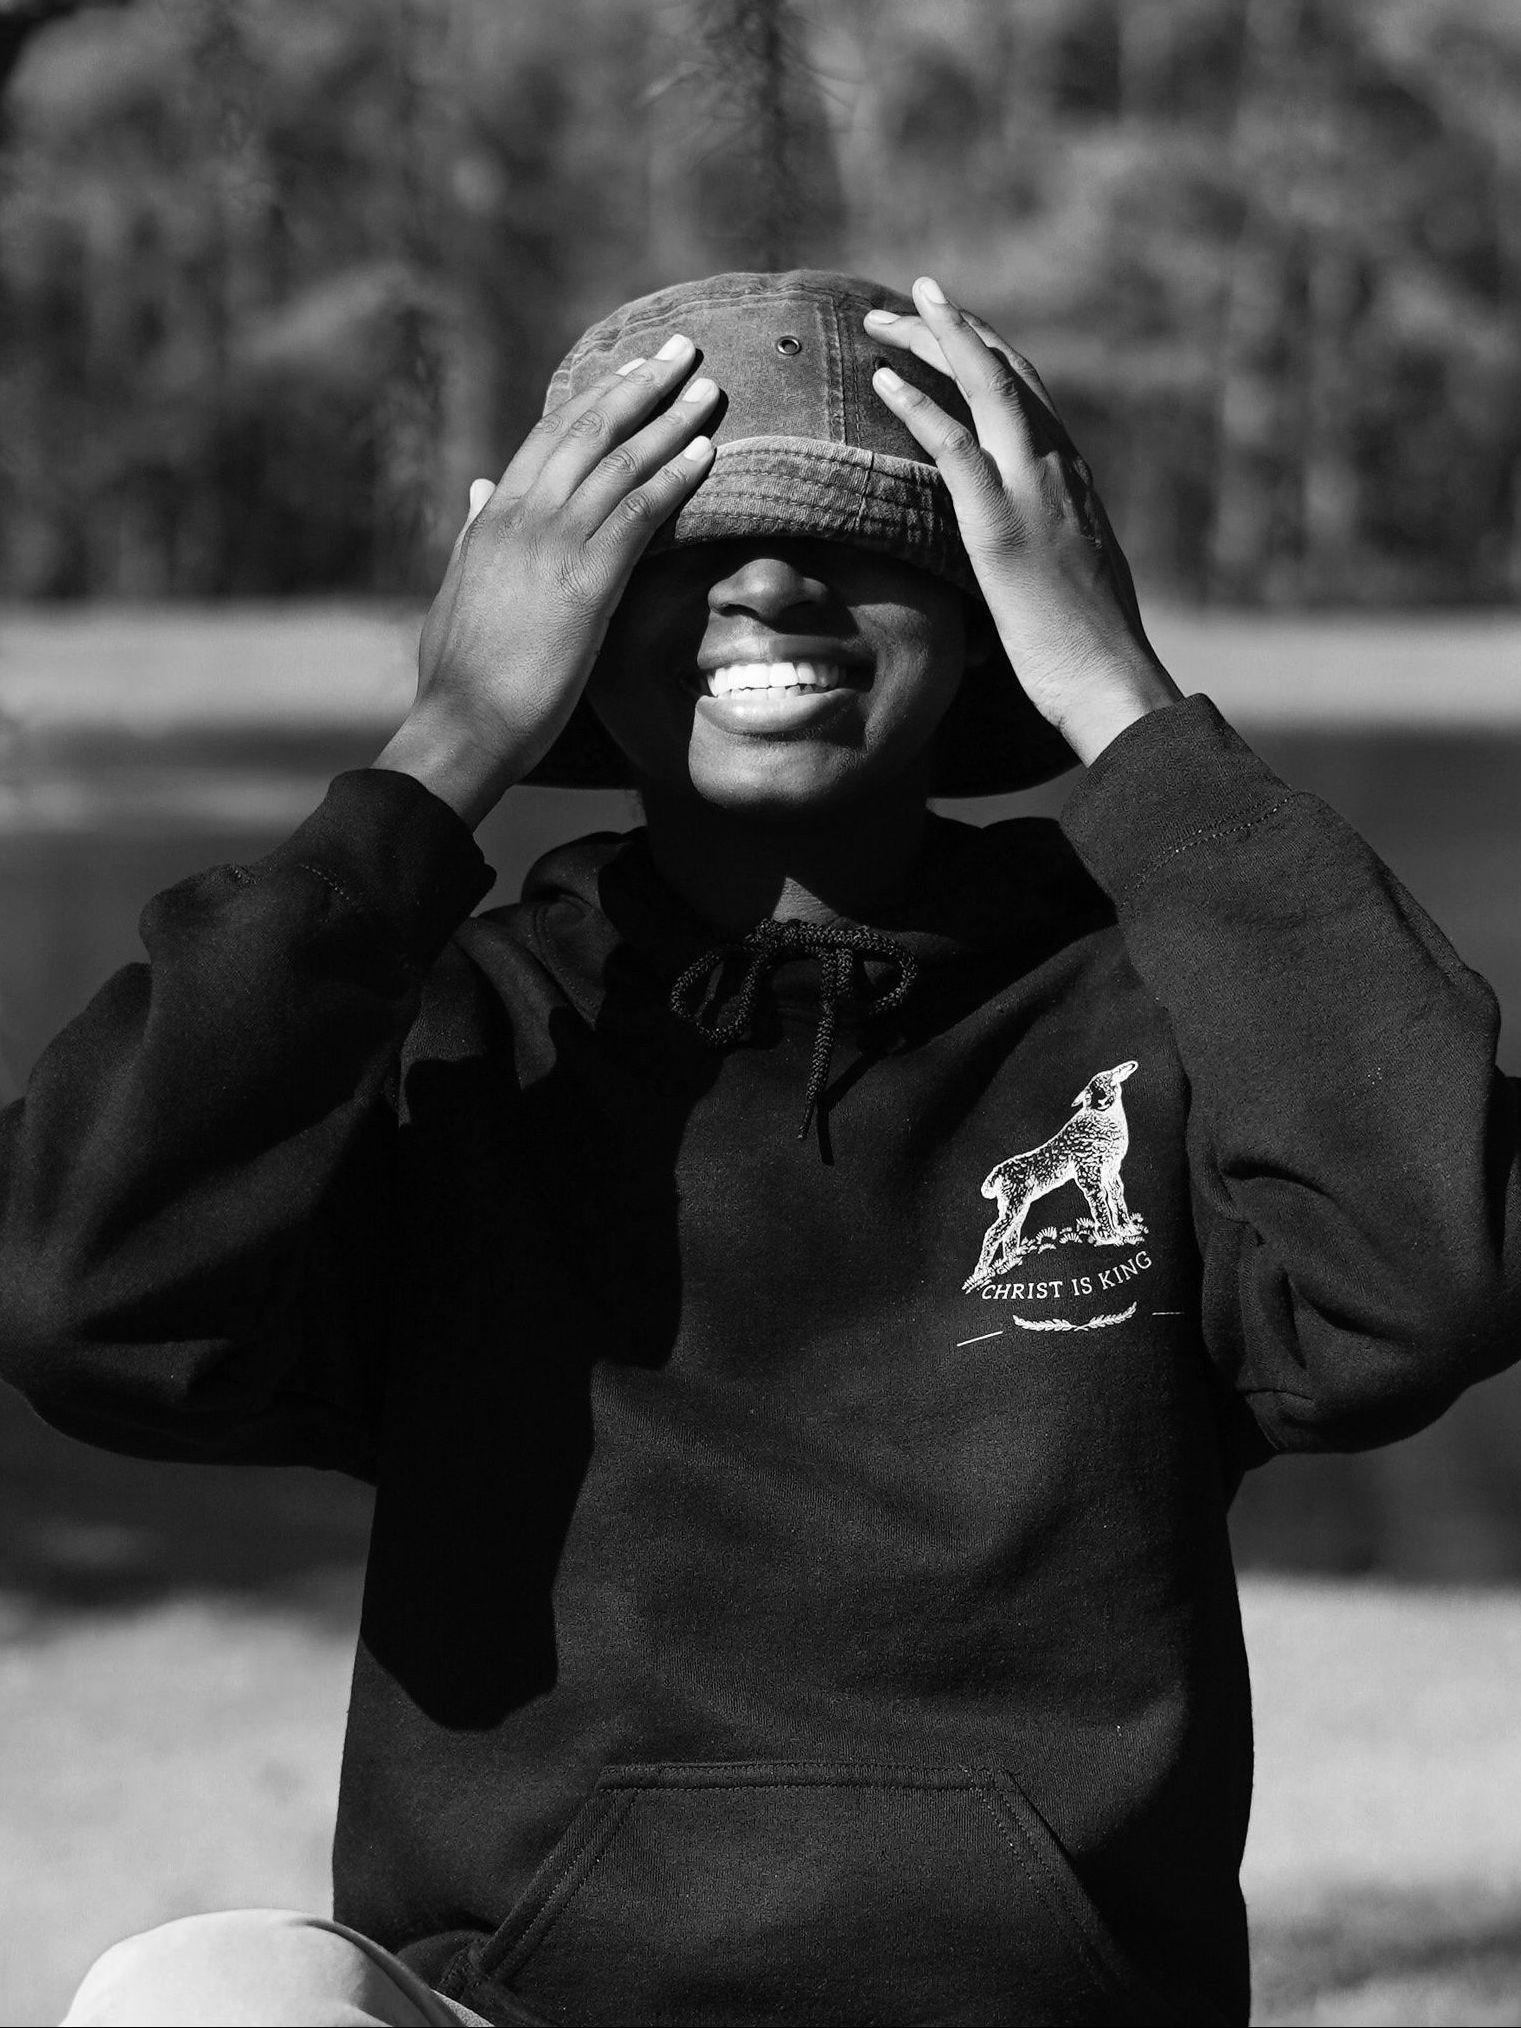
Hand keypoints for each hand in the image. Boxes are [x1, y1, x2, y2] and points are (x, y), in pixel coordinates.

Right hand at [376, 337, 718, 824]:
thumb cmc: (460, 672)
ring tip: (709, 388)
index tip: (632, 369)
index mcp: (492, 517)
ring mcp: (553, 546)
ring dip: (671, 420)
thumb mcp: (458, 589)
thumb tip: (478, 488)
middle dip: (640, 384)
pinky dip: (675, 479)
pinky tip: (708, 455)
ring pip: (620, 462)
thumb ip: (473, 532)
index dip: (595, 397)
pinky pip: (638, 514)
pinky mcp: (585, 584)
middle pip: (589, 431)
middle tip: (684, 350)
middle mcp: (522, 518)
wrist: (464, 723)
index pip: (549, 436)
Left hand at [865, 278, 1181, 763]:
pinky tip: (881, 381)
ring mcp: (1033, 492)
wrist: (1111, 683)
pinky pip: (955, 448)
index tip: (950, 327)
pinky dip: (917, 407)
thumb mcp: (1074, 578)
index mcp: (1074, 479)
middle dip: (956, 329)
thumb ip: (1052, 544)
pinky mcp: (1001, 527)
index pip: (1030, 393)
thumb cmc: (1090, 650)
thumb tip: (1032, 545)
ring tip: (884, 319)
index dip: (989, 352)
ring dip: (933, 345)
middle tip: (910, 299)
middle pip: (1007, 372)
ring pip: (986, 389)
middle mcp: (1059, 469)